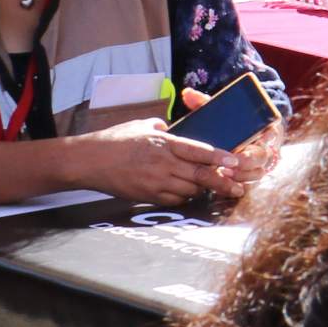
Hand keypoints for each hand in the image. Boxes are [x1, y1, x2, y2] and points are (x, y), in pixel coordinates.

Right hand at [78, 119, 247, 204]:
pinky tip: (188, 191)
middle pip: (201, 176)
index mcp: (165, 143)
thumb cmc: (116, 140)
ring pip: (191, 190)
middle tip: (238, 188)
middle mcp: (164, 164)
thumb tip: (177, 129)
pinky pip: (175, 200)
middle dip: (223, 183)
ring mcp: (156, 182)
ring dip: (203, 189)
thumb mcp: (143, 126)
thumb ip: (165, 128)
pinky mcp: (148, 196)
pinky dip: (185, 196)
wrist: (88, 161)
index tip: (236, 162)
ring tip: (212, 186)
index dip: (220, 157)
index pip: (199, 151)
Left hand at [178, 86, 285, 185]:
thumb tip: (188, 94)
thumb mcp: (220, 111)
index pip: (270, 135)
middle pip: (263, 158)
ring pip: (258, 173)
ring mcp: (259, 163)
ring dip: (242, 176)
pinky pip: (249, 184)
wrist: (236, 135)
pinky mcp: (250, 175)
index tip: (244, 148)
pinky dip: (238, 185)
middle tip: (228, 166)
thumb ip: (205, 102)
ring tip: (223, 175)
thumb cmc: (229, 122)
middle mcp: (265, 147)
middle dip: (246, 164)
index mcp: (263, 129)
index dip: (261, 142)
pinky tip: (223, 184)